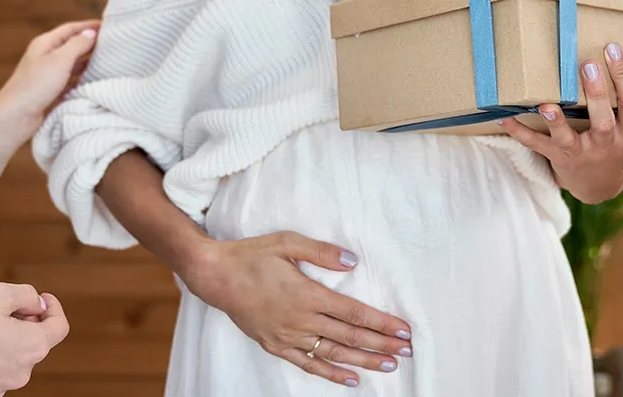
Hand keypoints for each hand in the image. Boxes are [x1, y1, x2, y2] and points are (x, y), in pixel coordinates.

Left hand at [0, 20, 99, 138]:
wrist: (15, 117)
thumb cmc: (35, 86)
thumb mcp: (59, 60)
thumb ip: (77, 45)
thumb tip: (91, 33)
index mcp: (45, 43)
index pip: (71, 29)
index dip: (89, 26)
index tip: (109, 27)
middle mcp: (45, 56)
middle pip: (72, 45)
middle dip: (91, 43)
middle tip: (113, 44)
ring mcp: (47, 74)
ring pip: (72, 63)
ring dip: (88, 62)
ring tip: (108, 62)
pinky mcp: (49, 90)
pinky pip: (70, 80)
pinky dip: (82, 79)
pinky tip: (93, 81)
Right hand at [0, 283, 70, 395]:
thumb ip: (26, 295)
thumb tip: (38, 304)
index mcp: (33, 346)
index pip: (60, 327)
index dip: (53, 308)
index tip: (41, 299)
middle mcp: (22, 372)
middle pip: (35, 342)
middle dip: (25, 322)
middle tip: (2, 308)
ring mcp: (1, 387)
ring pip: (12, 357)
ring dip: (5, 339)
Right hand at [183, 232, 413, 387]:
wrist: (215, 277)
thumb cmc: (252, 256)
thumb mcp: (287, 242)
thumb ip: (321, 252)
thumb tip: (353, 260)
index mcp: (308, 295)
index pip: (355, 314)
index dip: (382, 324)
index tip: (404, 331)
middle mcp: (301, 320)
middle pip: (350, 338)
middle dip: (381, 345)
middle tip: (406, 352)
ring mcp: (288, 336)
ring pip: (333, 354)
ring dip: (364, 361)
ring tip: (389, 366)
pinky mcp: (276, 345)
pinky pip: (308, 364)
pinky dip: (331, 373)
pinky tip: (351, 379)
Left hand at [498, 42, 622, 202]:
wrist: (602, 186)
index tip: (615, 50)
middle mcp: (606, 143)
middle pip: (603, 119)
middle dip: (596, 93)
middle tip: (587, 65)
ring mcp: (580, 151)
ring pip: (568, 137)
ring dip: (556, 121)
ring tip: (547, 105)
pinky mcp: (557, 157)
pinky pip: (537, 145)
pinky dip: (520, 132)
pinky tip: (504, 117)